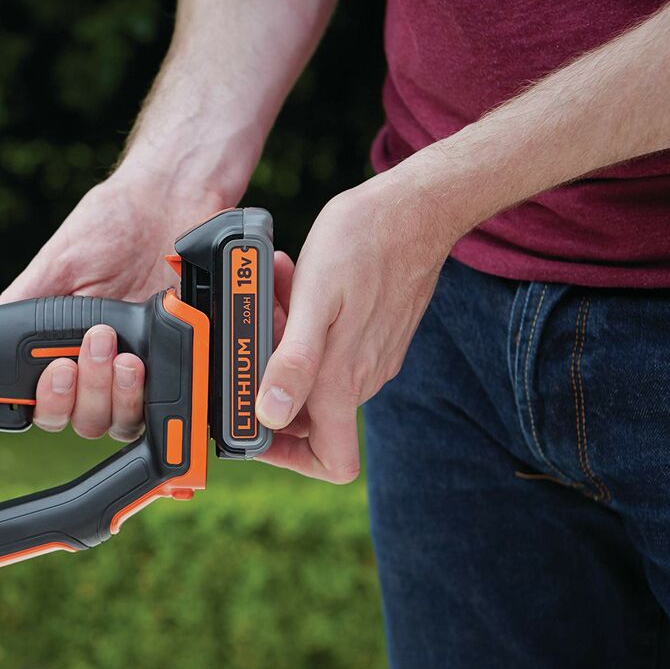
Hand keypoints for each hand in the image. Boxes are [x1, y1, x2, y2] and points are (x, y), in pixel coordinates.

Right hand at [0, 173, 223, 439]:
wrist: (170, 203)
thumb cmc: (111, 226)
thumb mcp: (60, 260)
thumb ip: (25, 299)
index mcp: (62, 349)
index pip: (45, 401)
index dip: (49, 399)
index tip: (59, 369)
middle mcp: (96, 368)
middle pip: (81, 419)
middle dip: (86, 391)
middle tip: (97, 344)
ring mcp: (136, 372)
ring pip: (118, 422)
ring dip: (116, 395)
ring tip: (124, 357)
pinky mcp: (172, 366)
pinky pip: (160, 405)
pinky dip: (150, 393)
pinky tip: (145, 363)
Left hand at [254, 169, 456, 481]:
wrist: (416, 208)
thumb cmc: (366, 243)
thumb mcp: (316, 298)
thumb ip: (295, 362)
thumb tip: (271, 415)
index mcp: (344, 381)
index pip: (329, 461)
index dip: (288, 457)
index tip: (254, 423)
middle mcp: (361, 379)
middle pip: (305, 412)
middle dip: (270, 375)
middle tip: (257, 327)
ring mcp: (369, 358)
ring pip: (311, 372)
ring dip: (283, 340)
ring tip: (275, 291)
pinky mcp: (372, 336)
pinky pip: (326, 345)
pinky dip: (303, 323)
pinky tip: (295, 282)